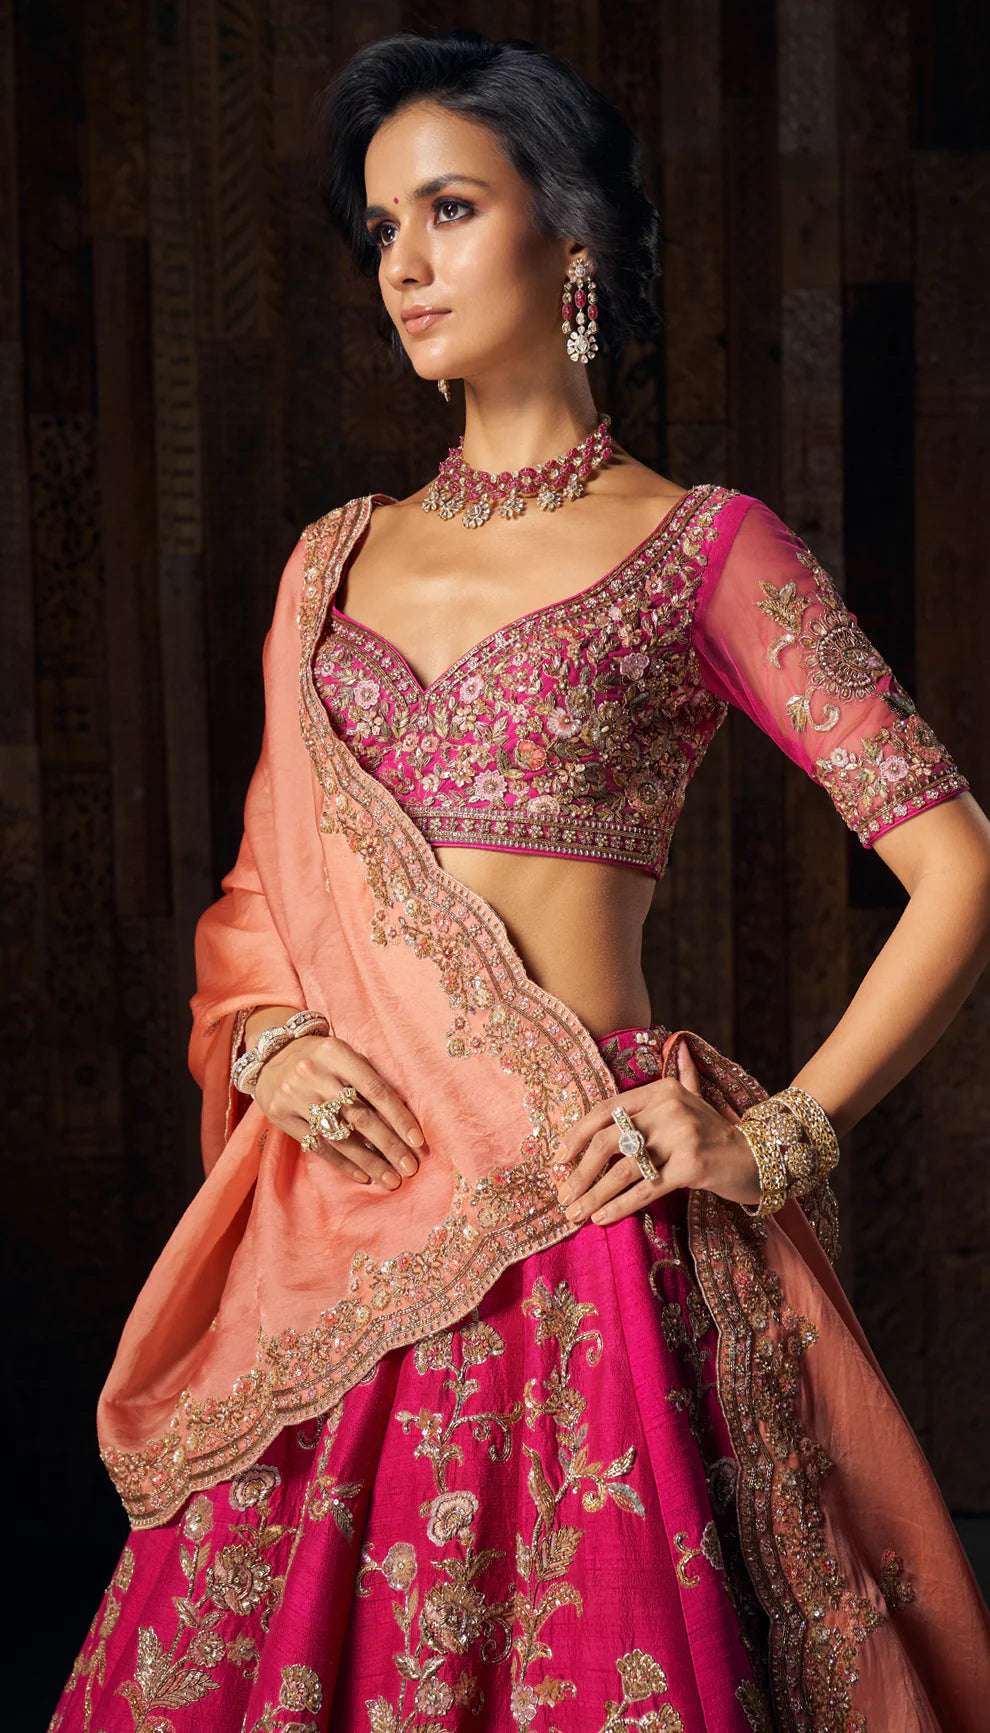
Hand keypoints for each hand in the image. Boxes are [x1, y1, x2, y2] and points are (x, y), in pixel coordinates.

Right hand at [254, 1033, 424, 1189]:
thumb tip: (401, 1120)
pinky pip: (318, 1146)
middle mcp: (314, 1074)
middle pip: (360, 1116)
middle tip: (410, 1168)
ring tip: (390, 1179)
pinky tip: (362, 1176)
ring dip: (369, 1162)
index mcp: (336, 1053)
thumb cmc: (320, 1056)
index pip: (375, 1089)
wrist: (270, 1053)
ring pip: (340, 1136)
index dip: (399, 1117)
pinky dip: (343, 1163)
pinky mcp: (280, 1116)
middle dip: (389, 1145)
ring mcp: (295, 1096)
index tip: (418, 1141)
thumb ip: (367, 1078)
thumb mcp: (343, 1054)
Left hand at [553, 1039, 760, 1226]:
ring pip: (624, 1169)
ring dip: (594, 1194)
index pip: (605, 1111)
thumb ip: (681, 1073)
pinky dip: (620, 1206)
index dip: (576, 1136)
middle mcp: (669, 1108)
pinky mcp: (692, 1166)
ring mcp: (681, 1136)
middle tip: (563, 1195)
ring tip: (575, 1212)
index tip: (557, 1160)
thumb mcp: (695, 1097)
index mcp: (661, 1089)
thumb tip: (675, 1042)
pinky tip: (601, 1217)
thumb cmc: (716, 1132)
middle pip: (608, 1140)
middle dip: (580, 1171)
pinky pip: (646, 1189)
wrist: (758, 1157)